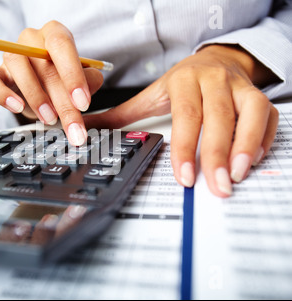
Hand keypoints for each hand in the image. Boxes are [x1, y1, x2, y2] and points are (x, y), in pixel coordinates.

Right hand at [0, 20, 103, 145]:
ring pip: (16, 65)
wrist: (43, 89)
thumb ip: (90, 81)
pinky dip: (0, 92)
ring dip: (35, 96)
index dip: (72, 74)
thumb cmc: (62, 80)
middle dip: (61, 101)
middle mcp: (31, 39)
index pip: (62, 45)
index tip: (82, 103)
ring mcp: (11, 54)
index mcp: (55, 34)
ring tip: (49, 119)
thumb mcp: (81, 81)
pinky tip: (16, 107)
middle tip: (72, 126)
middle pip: (43, 63)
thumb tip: (87, 89)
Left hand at [84, 44, 278, 196]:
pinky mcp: (259, 96)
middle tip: (215, 187)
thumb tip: (85, 128)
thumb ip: (121, 116)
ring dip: (246, 147)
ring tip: (236, 176)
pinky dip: (264, 139)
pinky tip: (251, 161)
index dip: (185, 147)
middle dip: (216, 155)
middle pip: (218, 119)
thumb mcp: (149, 96)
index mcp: (185, 81)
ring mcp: (240, 87)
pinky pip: (269, 117)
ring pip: (250, 115)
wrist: (215, 60)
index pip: (186, 116)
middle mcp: (215, 81)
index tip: (184, 177)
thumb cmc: (181, 83)